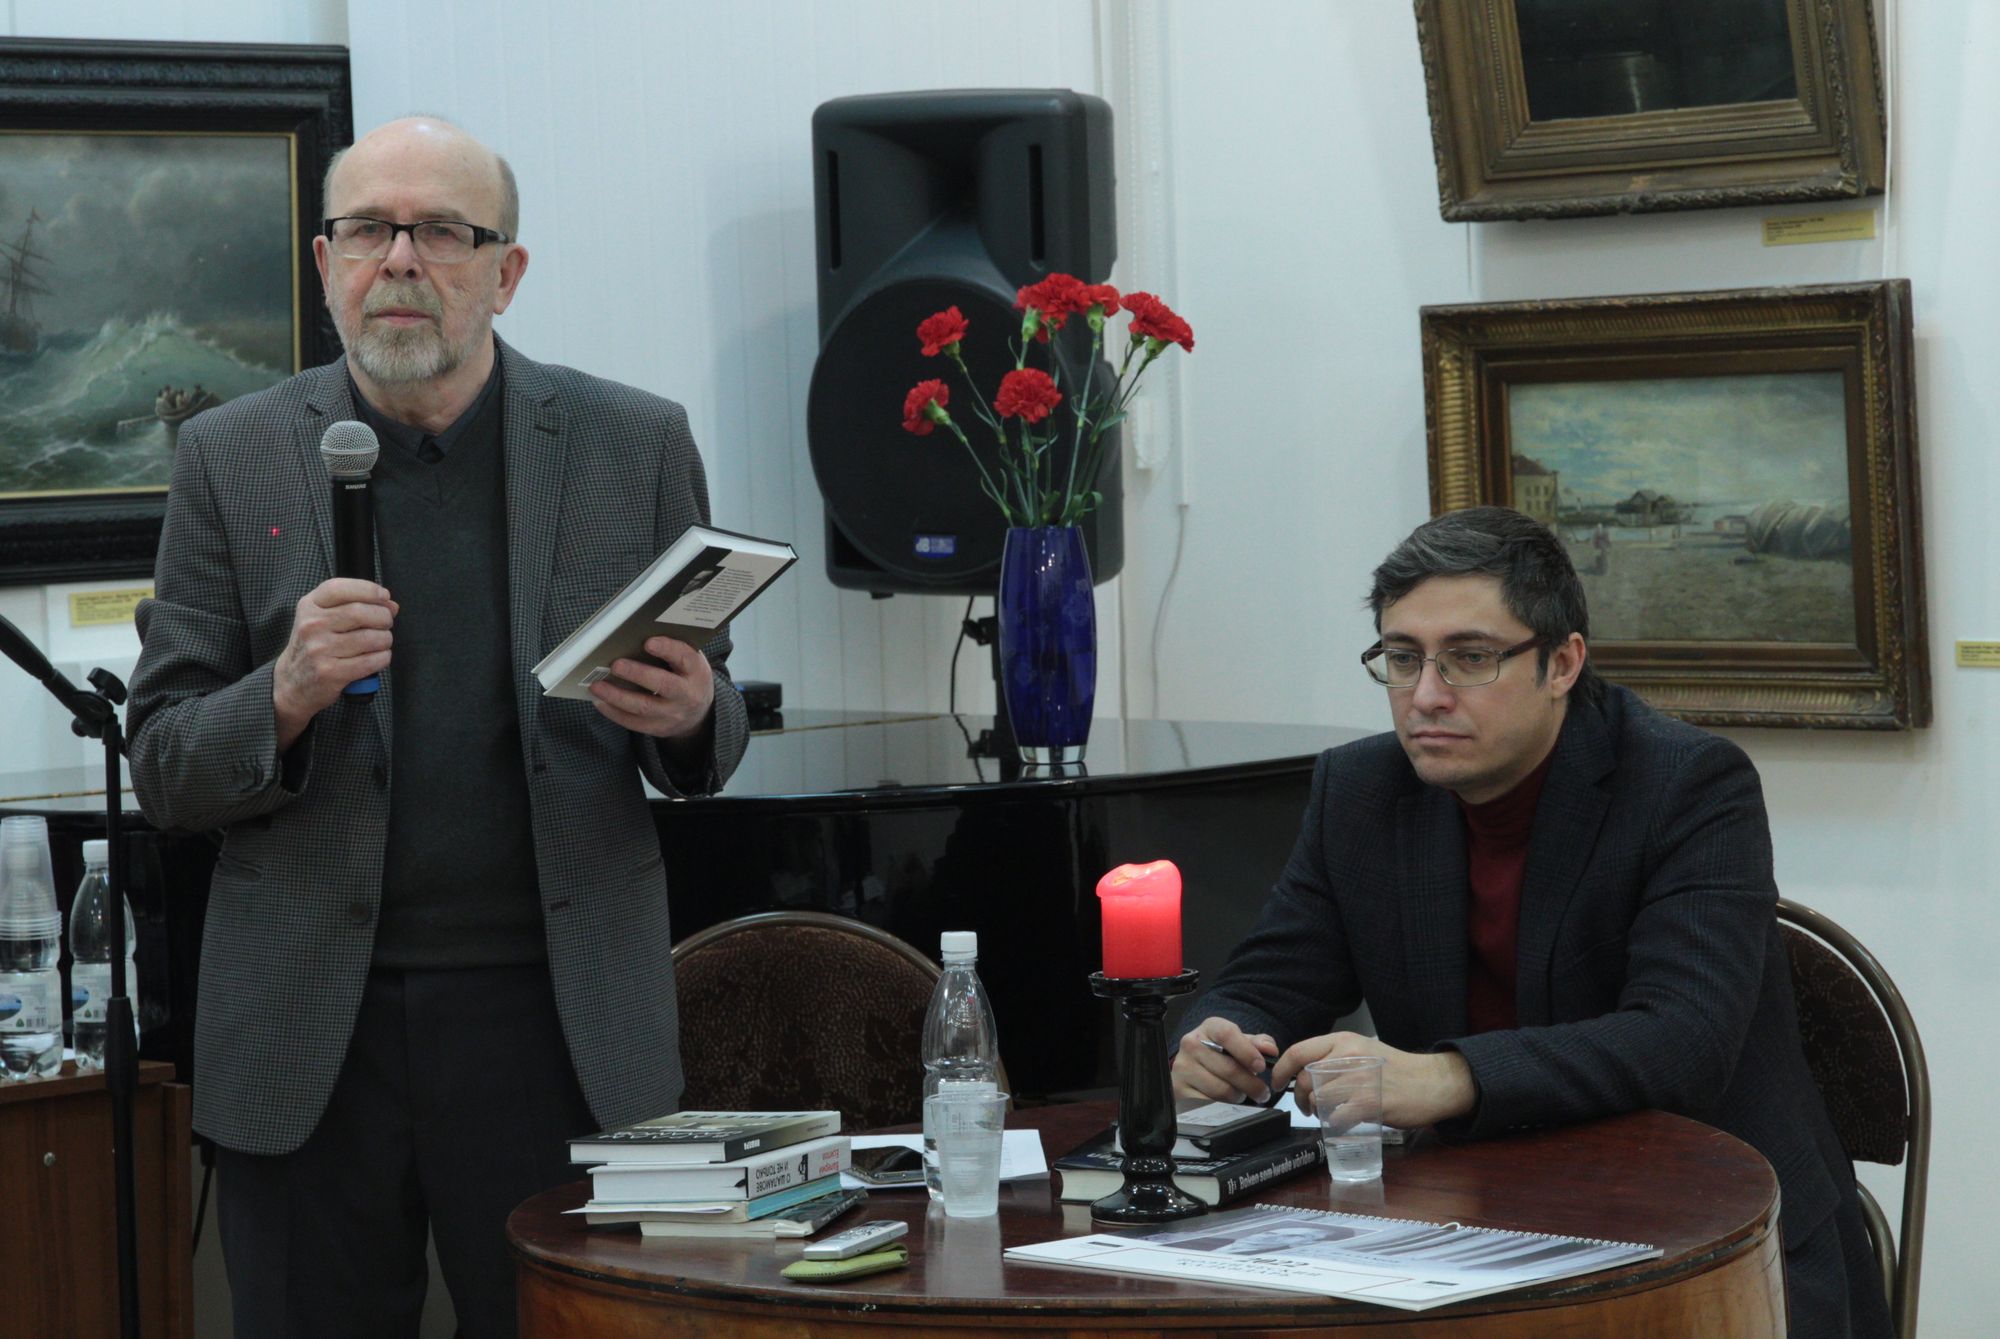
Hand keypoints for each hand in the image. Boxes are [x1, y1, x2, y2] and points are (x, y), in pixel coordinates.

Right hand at [274, 579, 397, 748]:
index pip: (340, 588)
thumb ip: (356, 605)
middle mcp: (312, 625)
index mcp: (310, 606)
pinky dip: (382, 658)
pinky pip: (370, 661)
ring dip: (385, 639)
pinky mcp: (330, 672)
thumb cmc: (316, 645)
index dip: (369, 590)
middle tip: (386, 623)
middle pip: (360, 612)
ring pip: (370, 637)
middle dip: (383, 617)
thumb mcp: (324, 618)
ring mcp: (319, 649)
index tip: (383, 597)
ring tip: (382, 642)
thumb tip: (391, 605)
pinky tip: (379, 657)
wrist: (292, 682)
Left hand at [588, 635, 714, 740]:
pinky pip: (634, 723)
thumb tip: (635, 634)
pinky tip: (600, 701)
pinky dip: (614, 712)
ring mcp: (673, 714)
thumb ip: (671, 650)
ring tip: (597, 686)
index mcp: (696, 671)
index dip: (667, 649)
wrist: (698, 713)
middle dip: (637, 674)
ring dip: (617, 696)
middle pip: (663, 685)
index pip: (684, 658)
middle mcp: (687, 694)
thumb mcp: (688, 662)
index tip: (648, 642)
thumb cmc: (686, 677)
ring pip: (643, 707)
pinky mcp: (659, 728)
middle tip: (615, 665)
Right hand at [1172, 1016, 1280, 1103]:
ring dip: (1238, 1096)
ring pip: (1221, 1090)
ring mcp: (1183, 1068)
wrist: (1194, 1067)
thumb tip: (1270, 1050)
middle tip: (1262, 1092)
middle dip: (1251, 1084)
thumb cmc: (1221, 1053)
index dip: (1247, 1052)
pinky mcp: (1179, 1089)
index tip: (1261, 1066)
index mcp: (1209, 1028)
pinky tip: (1226, 1102)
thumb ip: (1258, 1043)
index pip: (1227, 1034)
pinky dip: (1223, 1106)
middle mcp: (1191, 1044)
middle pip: (1229, 1068)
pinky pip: (1208, 1104)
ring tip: (1240, 1094)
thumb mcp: (1239, 1042)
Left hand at [1271, 1032, 1476, 1129]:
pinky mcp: (1369, 1102)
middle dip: (1299, 1097)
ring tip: (1325, 1114)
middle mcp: (1348, 1056)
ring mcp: (1359, 1080)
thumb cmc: (1397, 1069)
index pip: (1299, 1052)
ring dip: (1316, 1111)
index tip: (1277, 1083)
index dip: (1281, 1070)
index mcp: (1344, 1041)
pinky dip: (1335, 1122)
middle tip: (1305, 1107)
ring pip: (1318, 1098)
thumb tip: (1306, 1073)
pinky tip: (1344, 1121)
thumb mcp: (1363, 1051)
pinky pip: (1337, 1116)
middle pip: (1305, 1078)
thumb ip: (1336, 1058)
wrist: (1432, 1082)